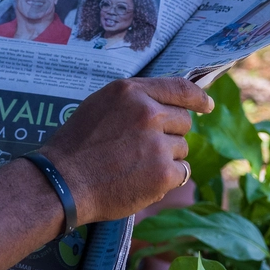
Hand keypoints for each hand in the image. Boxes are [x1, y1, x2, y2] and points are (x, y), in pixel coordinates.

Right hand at [40, 77, 209, 223]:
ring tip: (136, 165)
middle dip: (170, 134)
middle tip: (144, 148)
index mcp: (130, 92)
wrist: (63, 181)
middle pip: (183, 121)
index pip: (179, 88)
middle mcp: (147, 112)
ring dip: (167, 157)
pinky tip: (143, 180)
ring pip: (182, 148)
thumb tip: (166, 104)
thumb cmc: (77, 145)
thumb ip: (133, 101)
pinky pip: (182, 172)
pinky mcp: (163, 172)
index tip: (206, 106)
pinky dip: (167, 179)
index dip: (197, 98)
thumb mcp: (100, 105)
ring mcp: (157, 143)